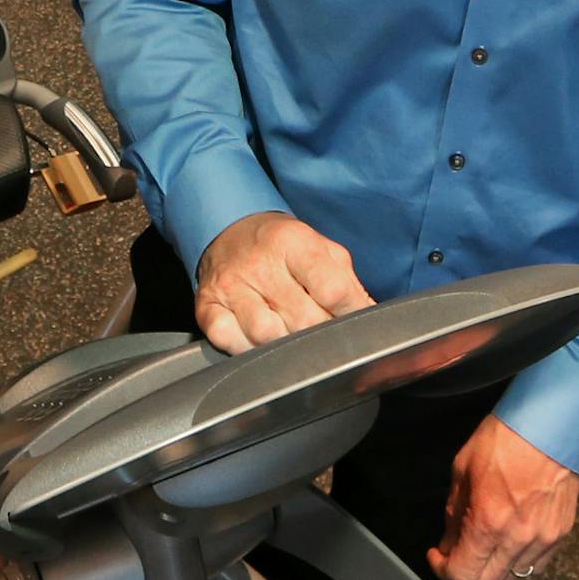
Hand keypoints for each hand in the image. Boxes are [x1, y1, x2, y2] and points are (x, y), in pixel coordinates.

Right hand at [193, 212, 372, 352]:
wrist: (230, 230)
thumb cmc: (281, 247)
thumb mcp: (321, 250)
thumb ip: (348, 283)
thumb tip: (370, 317)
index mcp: (293, 243)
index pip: (332, 289)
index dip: (351, 312)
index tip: (356, 322)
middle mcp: (259, 264)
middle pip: (304, 320)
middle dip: (323, 335)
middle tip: (327, 334)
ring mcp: (231, 286)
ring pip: (267, 336)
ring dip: (287, 346)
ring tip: (294, 338)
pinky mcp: (208, 307)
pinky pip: (229, 340)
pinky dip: (247, 349)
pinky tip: (259, 341)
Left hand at [425, 414, 578, 579]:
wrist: (549, 426)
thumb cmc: (505, 439)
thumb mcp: (462, 470)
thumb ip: (454, 513)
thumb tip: (448, 541)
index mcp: (488, 522)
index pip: (462, 574)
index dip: (443, 569)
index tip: (438, 557)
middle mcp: (517, 539)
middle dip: (467, 574)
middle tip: (459, 553)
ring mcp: (543, 540)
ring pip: (512, 578)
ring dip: (495, 567)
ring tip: (488, 541)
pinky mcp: (561, 535)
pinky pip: (537, 564)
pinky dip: (520, 559)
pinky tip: (511, 537)